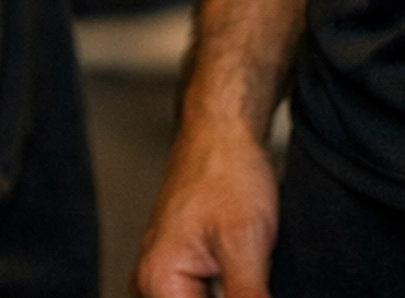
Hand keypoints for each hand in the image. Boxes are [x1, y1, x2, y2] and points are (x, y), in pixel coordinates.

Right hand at [134, 115, 278, 297]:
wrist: (223, 125)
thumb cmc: (228, 170)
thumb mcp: (246, 245)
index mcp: (158, 284)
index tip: (253, 291)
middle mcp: (151, 285)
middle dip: (234, 297)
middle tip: (253, 276)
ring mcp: (164, 277)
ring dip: (232, 294)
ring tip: (250, 271)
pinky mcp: (180, 269)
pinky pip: (199, 297)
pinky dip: (228, 294)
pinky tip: (249, 278)